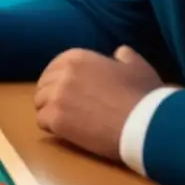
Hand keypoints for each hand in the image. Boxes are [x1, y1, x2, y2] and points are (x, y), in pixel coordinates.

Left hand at [34, 45, 163, 161]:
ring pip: (40, 103)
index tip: (72, 93)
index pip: (54, 68)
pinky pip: (42, 121)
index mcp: (76, 57)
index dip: (61, 82)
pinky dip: (52, 127)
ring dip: (51, 112)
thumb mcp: (137, 68)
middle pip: (44, 85)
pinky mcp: (55, 118)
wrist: (144, 124)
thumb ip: (125, 57)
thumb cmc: (143, 96)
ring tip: (70, 121)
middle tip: (69, 110)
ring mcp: (56, 95)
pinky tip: (68, 131)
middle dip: (53, 96)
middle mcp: (61, 73)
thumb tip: (120, 52)